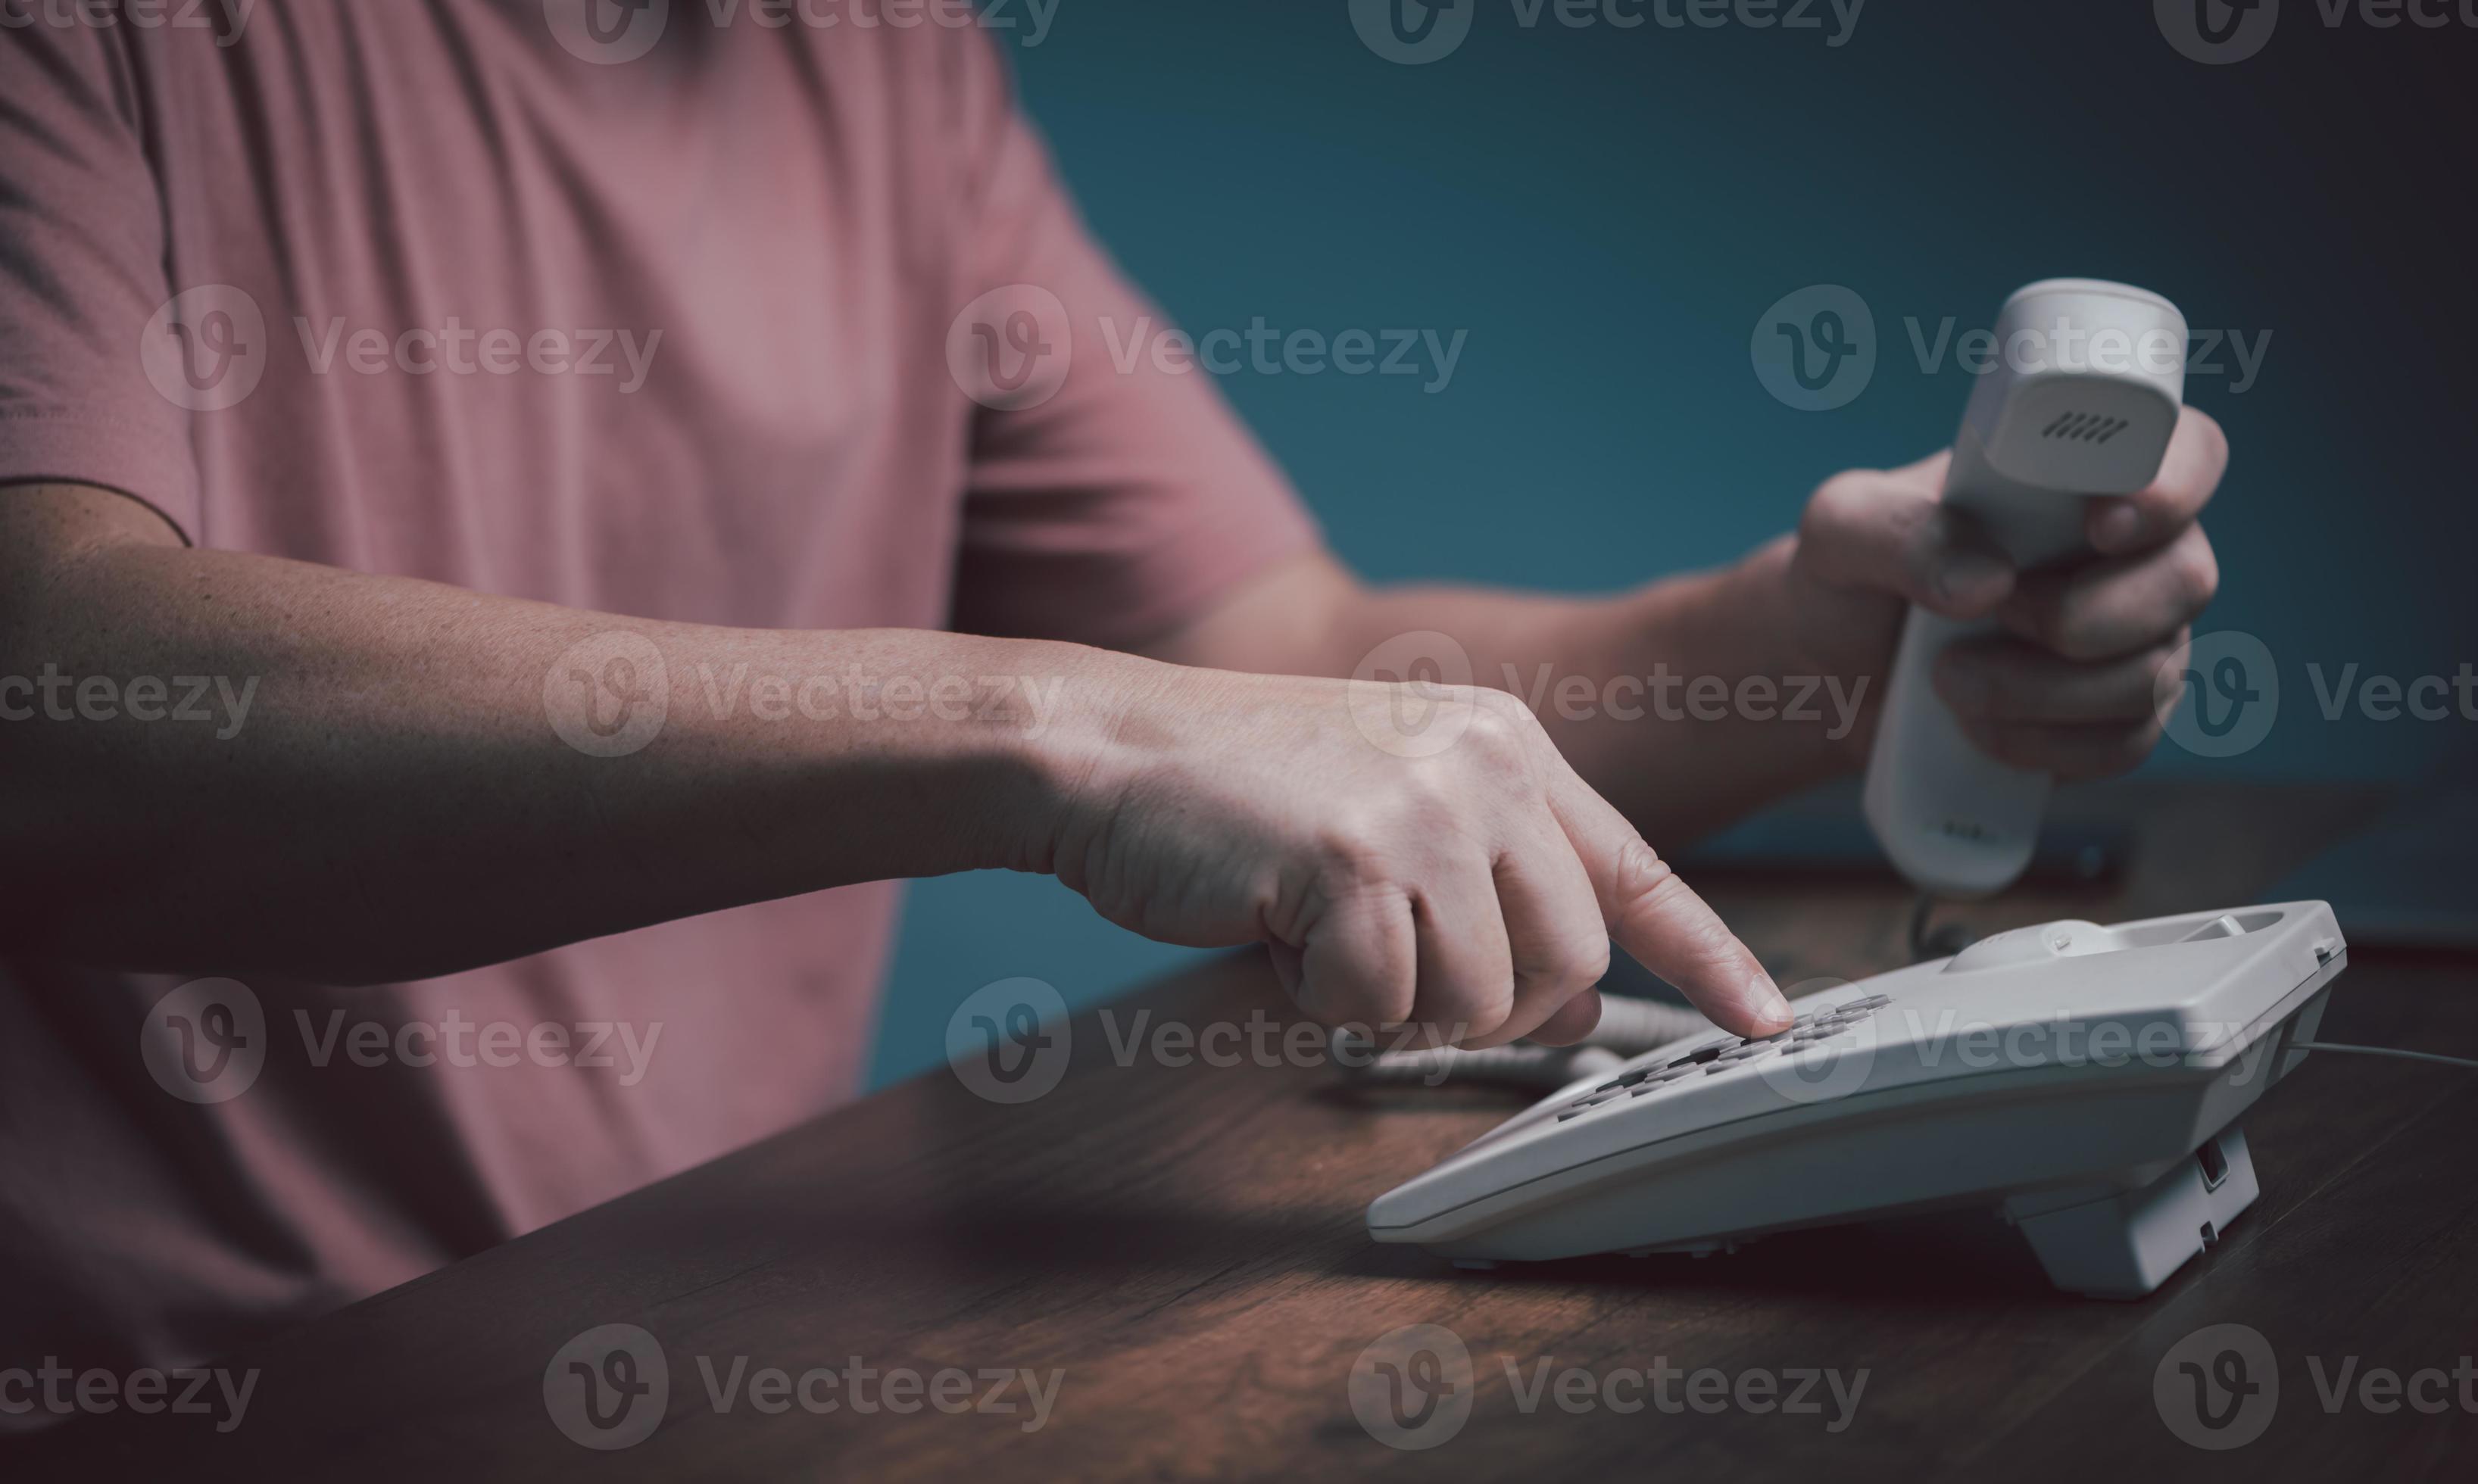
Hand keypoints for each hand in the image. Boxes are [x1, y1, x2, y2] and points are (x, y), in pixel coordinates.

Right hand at [1042, 660, 1791, 1044]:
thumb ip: (1488, 890)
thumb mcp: (1389, 815)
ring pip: (1474, 1001)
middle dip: (1489, 1009)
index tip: (1766, 1022)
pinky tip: (1274, 925)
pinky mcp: (1357, 857)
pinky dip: (1316, 998)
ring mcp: (1426, 806)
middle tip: (1398, 979)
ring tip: (1317, 928)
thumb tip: (1565, 1007)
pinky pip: (1376, 1005)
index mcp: (1507, 746)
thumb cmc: (1236, 796)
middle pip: (1566, 965)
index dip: (1709, 957)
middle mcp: (1487, 764)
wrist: (1107, 749)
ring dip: (1388, 1002)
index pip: (1638, 869)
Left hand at [1784, 406, 2226, 776]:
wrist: (1831, 674)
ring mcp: (2133, 639)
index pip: (2185, 451)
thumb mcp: (1842, 528)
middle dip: (2085, 615)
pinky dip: (2044, 745)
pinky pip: (2124, 744)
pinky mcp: (2113, 720)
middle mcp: (2129, 553)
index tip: (2102, 525)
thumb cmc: (1852, 575)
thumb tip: (1987, 580)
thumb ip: (1898, 531)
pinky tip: (1978, 729)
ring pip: (2155, 674)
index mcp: (2078, 476)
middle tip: (1991, 615)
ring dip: (2045, 691)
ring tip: (1949, 679)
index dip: (2171, 484)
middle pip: (2187, 579)